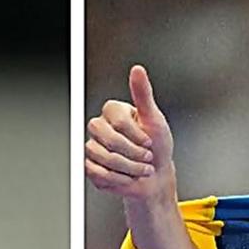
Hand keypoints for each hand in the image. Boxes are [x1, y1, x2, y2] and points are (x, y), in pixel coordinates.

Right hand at [86, 65, 176, 206]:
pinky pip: (98, 173)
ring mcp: (94, 147)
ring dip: (128, 167)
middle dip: (131, 152)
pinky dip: (119, 179)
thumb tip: (137, 69)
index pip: (117, 120)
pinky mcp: (91, 167)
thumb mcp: (155, 119)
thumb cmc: (157, 148)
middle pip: (107, 138)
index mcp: (114, 113)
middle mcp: (101, 128)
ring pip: (102, 157)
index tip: (149, 142)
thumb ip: (143, 94)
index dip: (136, 135)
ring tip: (141, 169)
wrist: (156, 177)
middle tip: (147, 157)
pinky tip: (129, 177)